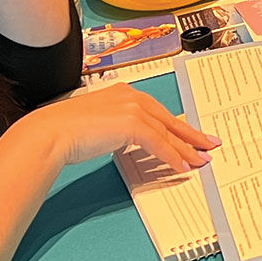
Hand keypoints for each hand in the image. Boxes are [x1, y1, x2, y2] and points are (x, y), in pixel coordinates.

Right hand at [15, 83, 220, 172]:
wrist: (51, 132)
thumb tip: (130, 140)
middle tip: (210, 145)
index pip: (159, 112)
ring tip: (200, 162)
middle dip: (192, 135)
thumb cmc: (67, 130)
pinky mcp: (131, 123)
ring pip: (167, 133)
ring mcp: (132, 108)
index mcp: (124, 92)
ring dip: (186, 150)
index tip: (192, 135)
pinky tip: (182, 167)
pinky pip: (159, 143)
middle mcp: (132, 96)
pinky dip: (172, 156)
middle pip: (170, 120)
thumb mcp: (100, 125)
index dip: (178, 126)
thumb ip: (118, 128)